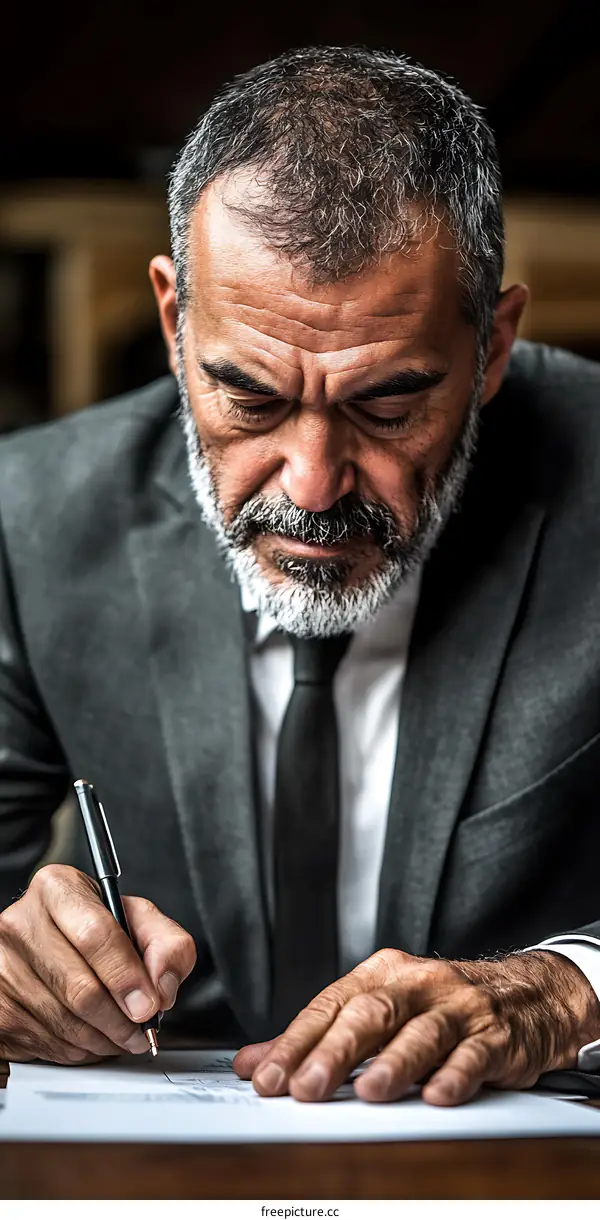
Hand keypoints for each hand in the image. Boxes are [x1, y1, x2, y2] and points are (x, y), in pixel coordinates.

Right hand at [0, 864, 195, 1063]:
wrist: (47, 941)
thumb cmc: (94, 929)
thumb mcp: (139, 920)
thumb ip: (167, 944)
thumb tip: (163, 987)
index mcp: (58, 889)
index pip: (95, 935)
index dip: (127, 977)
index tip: (149, 1004)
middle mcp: (21, 923)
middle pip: (80, 988)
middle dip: (121, 1020)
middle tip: (142, 1029)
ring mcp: (3, 967)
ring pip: (65, 1023)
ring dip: (104, 1039)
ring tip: (121, 1033)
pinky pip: (47, 1043)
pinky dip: (79, 1050)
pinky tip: (92, 1034)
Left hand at [233, 948, 599, 1104]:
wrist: (527, 994)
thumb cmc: (440, 1006)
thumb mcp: (379, 1009)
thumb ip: (316, 1036)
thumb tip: (253, 1061)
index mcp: (383, 974)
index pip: (330, 1005)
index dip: (296, 1042)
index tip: (267, 1076)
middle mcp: (418, 984)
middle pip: (371, 1013)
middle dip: (335, 1052)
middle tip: (306, 1088)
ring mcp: (458, 1007)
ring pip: (422, 1031)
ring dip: (393, 1062)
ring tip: (367, 1091)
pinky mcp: (496, 1035)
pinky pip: (474, 1053)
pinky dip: (456, 1073)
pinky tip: (437, 1094)